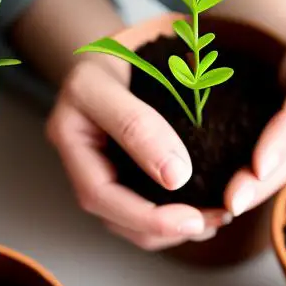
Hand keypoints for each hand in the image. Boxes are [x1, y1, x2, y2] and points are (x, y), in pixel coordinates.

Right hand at [46, 58, 229, 250]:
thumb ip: (137, 126)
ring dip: (173, 231)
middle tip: (213, 221)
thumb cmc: (116, 57)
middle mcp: (83, 164)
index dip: (146, 216)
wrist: (123, 53)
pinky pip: (146, 212)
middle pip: (116, 220)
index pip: (100, 195)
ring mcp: (103, 174)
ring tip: (214, 220)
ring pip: (132, 225)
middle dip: (166, 229)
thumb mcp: (116, 78)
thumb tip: (175, 178)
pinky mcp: (125, 178)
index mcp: (71, 139)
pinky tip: (204, 215)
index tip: (192, 218)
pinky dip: (174, 220)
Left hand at [224, 32, 285, 217]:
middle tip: (232, 203)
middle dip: (269, 177)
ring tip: (228, 208)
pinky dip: (260, 186)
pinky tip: (232, 201)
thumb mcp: (231, 38)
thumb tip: (185, 84)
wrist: (260, 37)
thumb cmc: (238, 31)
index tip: (257, 167)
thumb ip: (216, 61)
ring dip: (263, 190)